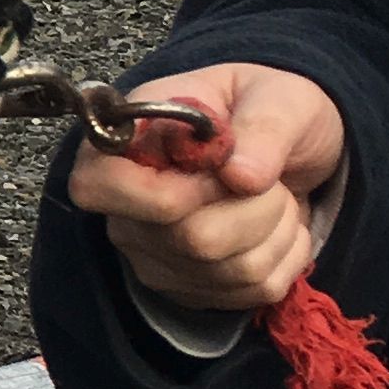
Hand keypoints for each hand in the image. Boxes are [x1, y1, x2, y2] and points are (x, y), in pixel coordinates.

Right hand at [65, 61, 346, 319]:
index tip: (223, 170)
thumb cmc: (266, 110)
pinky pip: (253, 291)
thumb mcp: (276, 96)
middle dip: (255, 205)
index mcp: (124, 144)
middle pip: (189, 239)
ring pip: (229, 269)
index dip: (165, 192)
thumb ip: (263, 126)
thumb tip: (243, 175)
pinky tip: (278, 226)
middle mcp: (125, 209)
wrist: (292, 150)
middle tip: (269, 174)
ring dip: (277, 228)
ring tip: (275, 195)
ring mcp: (156, 257)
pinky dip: (287, 255)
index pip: (95, 188)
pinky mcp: (193, 290)